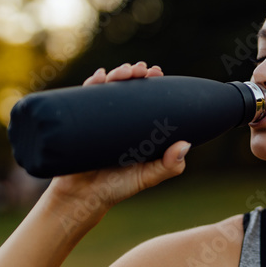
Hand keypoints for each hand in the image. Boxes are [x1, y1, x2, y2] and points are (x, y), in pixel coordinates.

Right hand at [47, 62, 188, 213]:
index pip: (146, 98)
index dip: (152, 83)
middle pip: (127, 87)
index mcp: (138, 127)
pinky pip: (84, 98)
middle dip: (134, 73)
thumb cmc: (118, 187)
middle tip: (141, 69)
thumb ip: (170, 165)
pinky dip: (92, 84)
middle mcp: (119, 119)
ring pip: (108, 89)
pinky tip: (100, 76)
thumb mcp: (149, 176)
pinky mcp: (80, 121)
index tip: (157, 72)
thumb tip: (185, 144)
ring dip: (116, 74)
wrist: (83, 197)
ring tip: (124, 72)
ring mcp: (99, 118)